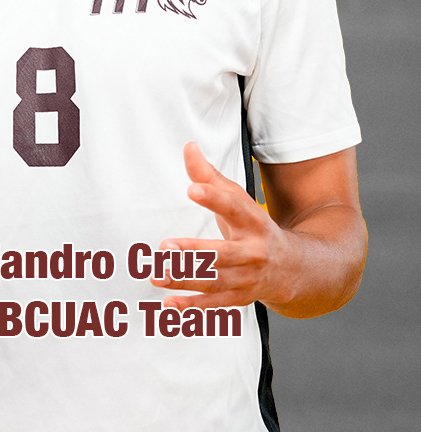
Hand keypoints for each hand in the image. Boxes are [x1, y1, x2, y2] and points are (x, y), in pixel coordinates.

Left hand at [151, 141, 295, 310]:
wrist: (297, 269)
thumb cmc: (255, 228)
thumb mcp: (238, 201)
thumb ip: (210, 176)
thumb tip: (188, 146)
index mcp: (253, 221)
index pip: (234, 207)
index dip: (214, 197)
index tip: (192, 188)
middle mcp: (253, 251)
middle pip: (224, 252)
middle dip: (195, 251)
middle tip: (165, 246)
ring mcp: (248, 277)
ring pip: (216, 280)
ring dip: (185, 279)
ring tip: (155, 274)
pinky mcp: (241, 297)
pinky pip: (216, 303)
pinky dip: (192, 306)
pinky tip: (168, 304)